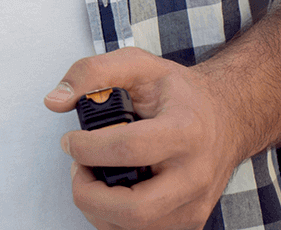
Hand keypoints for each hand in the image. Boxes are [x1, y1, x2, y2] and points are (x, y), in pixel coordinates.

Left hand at [44, 46, 255, 229]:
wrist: (227, 116)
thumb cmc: (179, 93)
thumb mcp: (138, 66)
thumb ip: (92, 73)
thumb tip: (54, 101)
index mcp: (185, 131)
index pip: (129, 149)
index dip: (87, 148)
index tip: (70, 141)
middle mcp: (195, 174)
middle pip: (135, 208)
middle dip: (89, 194)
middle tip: (77, 169)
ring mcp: (196, 204)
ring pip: (137, 228)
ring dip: (98, 208)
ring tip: (92, 177)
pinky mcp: (192, 221)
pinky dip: (115, 219)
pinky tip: (110, 192)